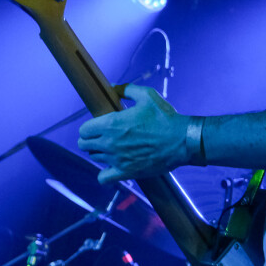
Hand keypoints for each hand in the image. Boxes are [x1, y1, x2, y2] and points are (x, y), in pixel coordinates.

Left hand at [77, 84, 202, 182]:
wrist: (182, 140)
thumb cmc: (165, 117)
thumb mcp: (147, 95)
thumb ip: (127, 90)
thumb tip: (114, 88)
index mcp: (111, 123)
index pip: (83, 130)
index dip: (89, 128)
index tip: (97, 127)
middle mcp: (110, 142)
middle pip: (84, 145)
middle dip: (90, 140)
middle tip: (102, 137)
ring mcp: (117, 159)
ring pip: (94, 158)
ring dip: (99, 153)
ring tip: (111, 149)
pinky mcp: (126, 172)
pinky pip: (104, 178)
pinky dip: (104, 174)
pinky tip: (111, 168)